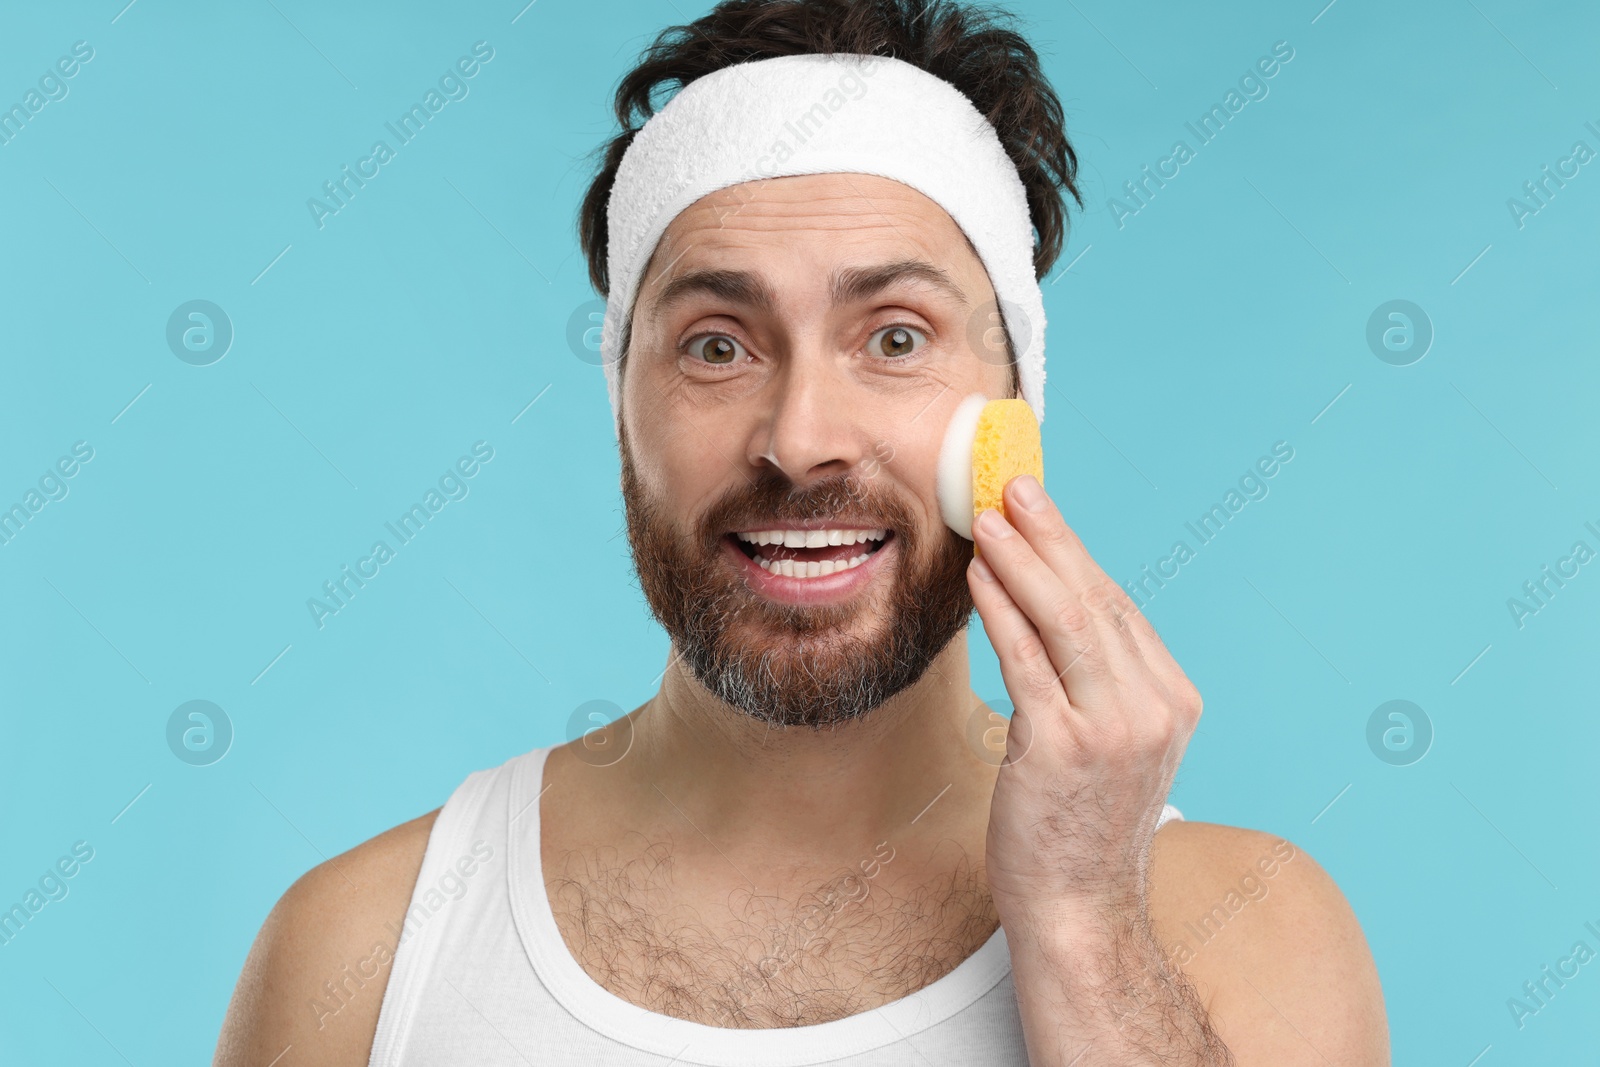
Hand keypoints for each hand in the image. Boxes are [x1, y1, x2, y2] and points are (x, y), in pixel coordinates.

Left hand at [967, 474, 1202, 921]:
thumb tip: (1048, 606)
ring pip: (1065, 621)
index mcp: (1173, 702)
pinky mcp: (1062, 748)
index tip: (1042, 511)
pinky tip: (981, 577)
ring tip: (991, 516)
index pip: (1120, 609)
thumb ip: (1096, 681)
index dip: (1075, 554)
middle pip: (1097, 602)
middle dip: (1052, 537)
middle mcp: (1154, 709)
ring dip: (1023, 560)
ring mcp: (1113, 729)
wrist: (1079, 909)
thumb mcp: (1109, 743)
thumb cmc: (1079, 825)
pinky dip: (1001, 611)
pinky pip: (1026, 661)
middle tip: (1014, 486)